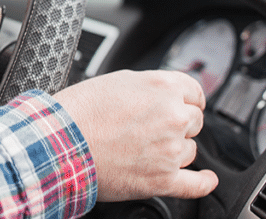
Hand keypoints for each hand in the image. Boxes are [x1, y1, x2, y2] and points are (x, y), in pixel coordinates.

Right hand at [53, 70, 218, 200]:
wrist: (60, 143)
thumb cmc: (79, 111)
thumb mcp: (117, 80)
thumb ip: (149, 86)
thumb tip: (162, 94)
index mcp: (163, 87)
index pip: (195, 93)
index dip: (186, 101)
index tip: (183, 107)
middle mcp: (172, 116)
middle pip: (195, 121)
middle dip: (178, 124)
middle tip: (151, 128)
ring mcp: (170, 149)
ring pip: (190, 150)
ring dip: (174, 149)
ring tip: (144, 149)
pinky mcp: (162, 180)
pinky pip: (195, 184)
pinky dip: (203, 183)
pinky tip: (205, 179)